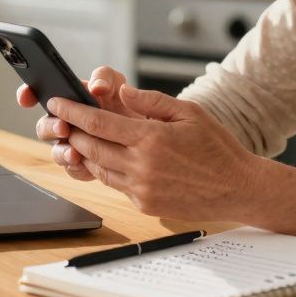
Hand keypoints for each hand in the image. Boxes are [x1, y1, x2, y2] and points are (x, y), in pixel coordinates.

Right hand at [17, 66, 141, 180]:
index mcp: (76, 94)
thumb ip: (107, 79)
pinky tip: (84, 164)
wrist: (155, 137)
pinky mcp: (86, 162)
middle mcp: (71, 119)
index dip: (28, 93)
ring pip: (56, 147)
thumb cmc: (137, 104)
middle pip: (46, 123)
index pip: (43, 91)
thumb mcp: (123, 83)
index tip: (25, 97)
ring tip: (74, 153)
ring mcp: (77, 142)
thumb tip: (96, 87)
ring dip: (61, 150)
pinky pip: (72, 167)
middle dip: (49, 126)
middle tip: (62, 127)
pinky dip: (76, 166)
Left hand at [46, 84, 258, 220]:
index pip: (99, 123)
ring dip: (84, 152)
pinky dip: (106, 170)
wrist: (238, 188)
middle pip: (91, 147)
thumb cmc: (217, 147)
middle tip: (60, 119)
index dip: (73, 112)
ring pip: (99, 168)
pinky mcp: (145, 204)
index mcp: (151, 138)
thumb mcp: (189, 112)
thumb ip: (152, 101)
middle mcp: (142, 165)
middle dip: (72, 132)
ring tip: (77, 138)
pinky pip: (116, 185)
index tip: (57, 103)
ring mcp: (142, 188)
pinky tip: (106, 158)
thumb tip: (123, 92)